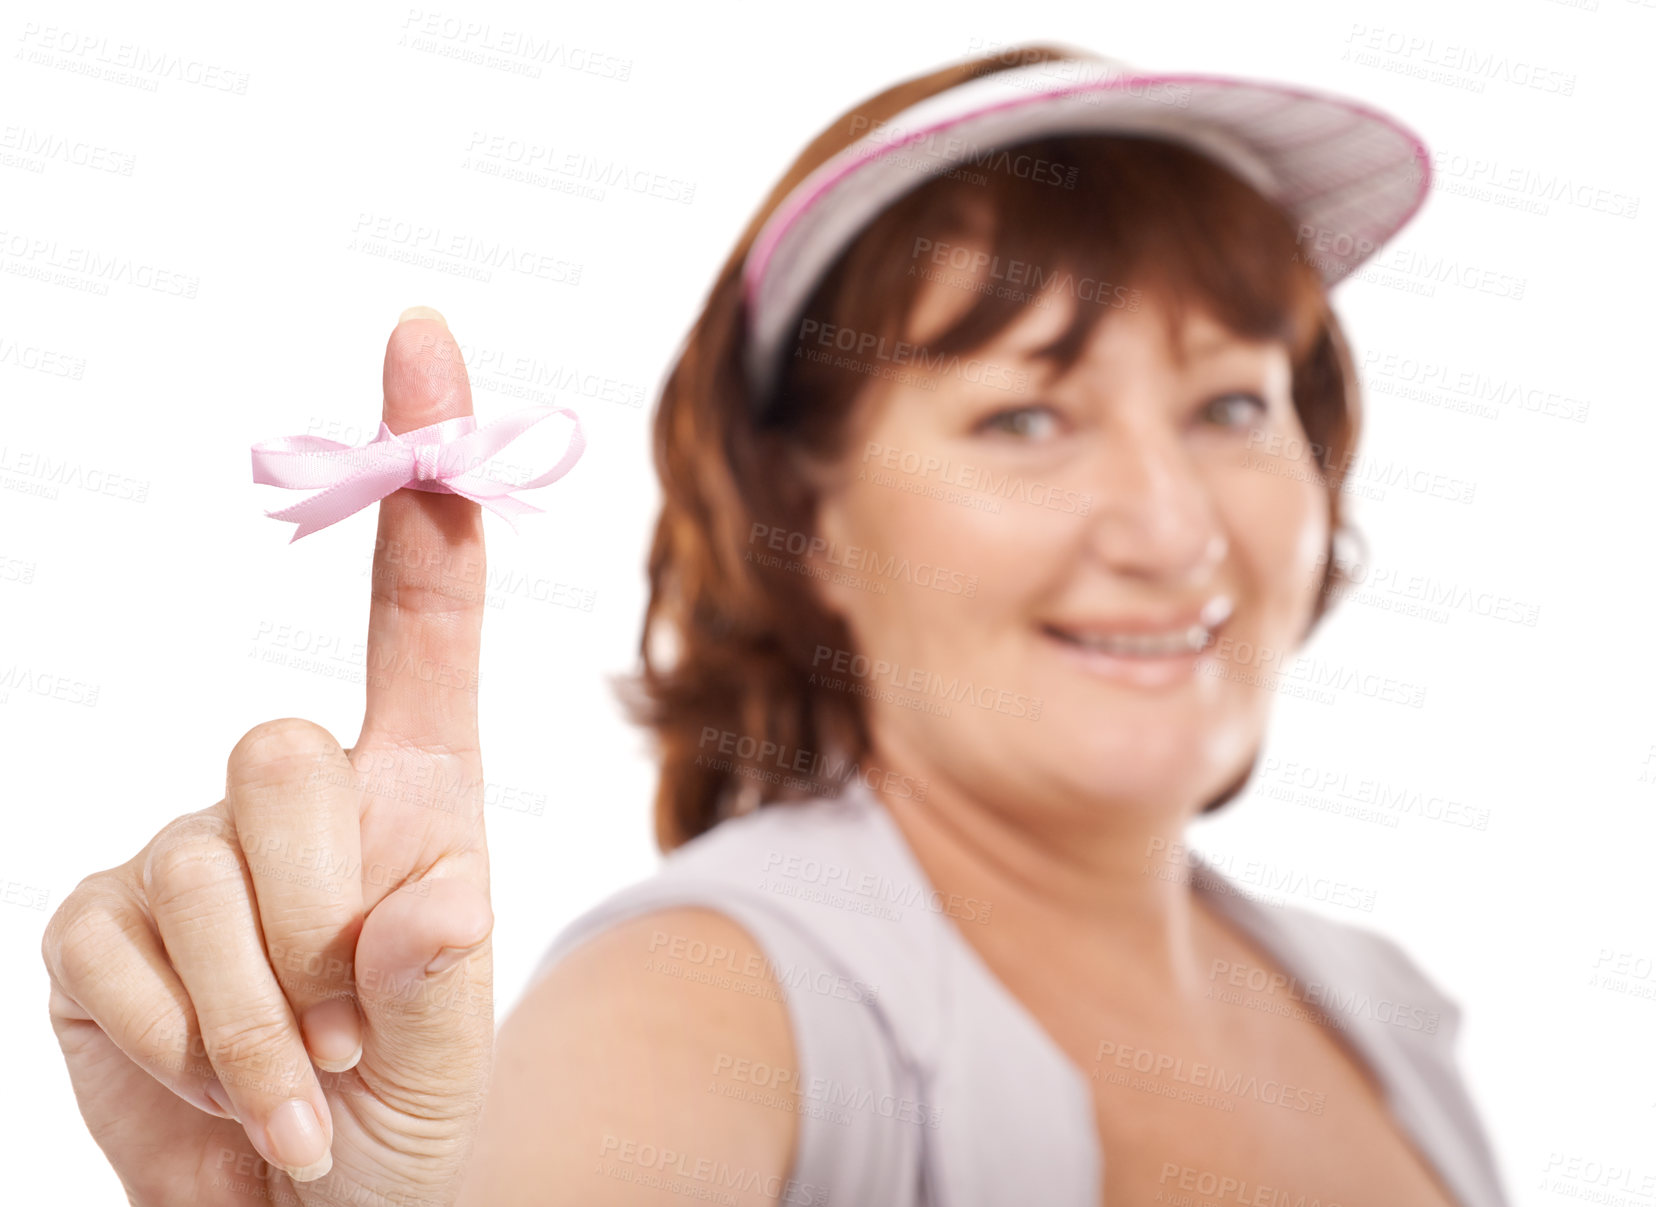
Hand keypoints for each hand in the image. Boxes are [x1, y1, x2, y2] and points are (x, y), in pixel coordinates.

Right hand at [42, 306, 496, 1205]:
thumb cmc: (401, 1116)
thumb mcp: (447, 1065)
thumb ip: (441, 985)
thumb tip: (431, 895)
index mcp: (417, 789)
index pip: (421, 604)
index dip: (419, 469)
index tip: (422, 335)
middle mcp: (301, 796)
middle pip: (281, 753)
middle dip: (317, 916)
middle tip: (348, 1033)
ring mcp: (187, 854)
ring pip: (198, 865)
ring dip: (255, 1014)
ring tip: (299, 1087)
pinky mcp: (97, 927)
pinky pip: (113, 945)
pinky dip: (180, 1045)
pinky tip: (225, 1096)